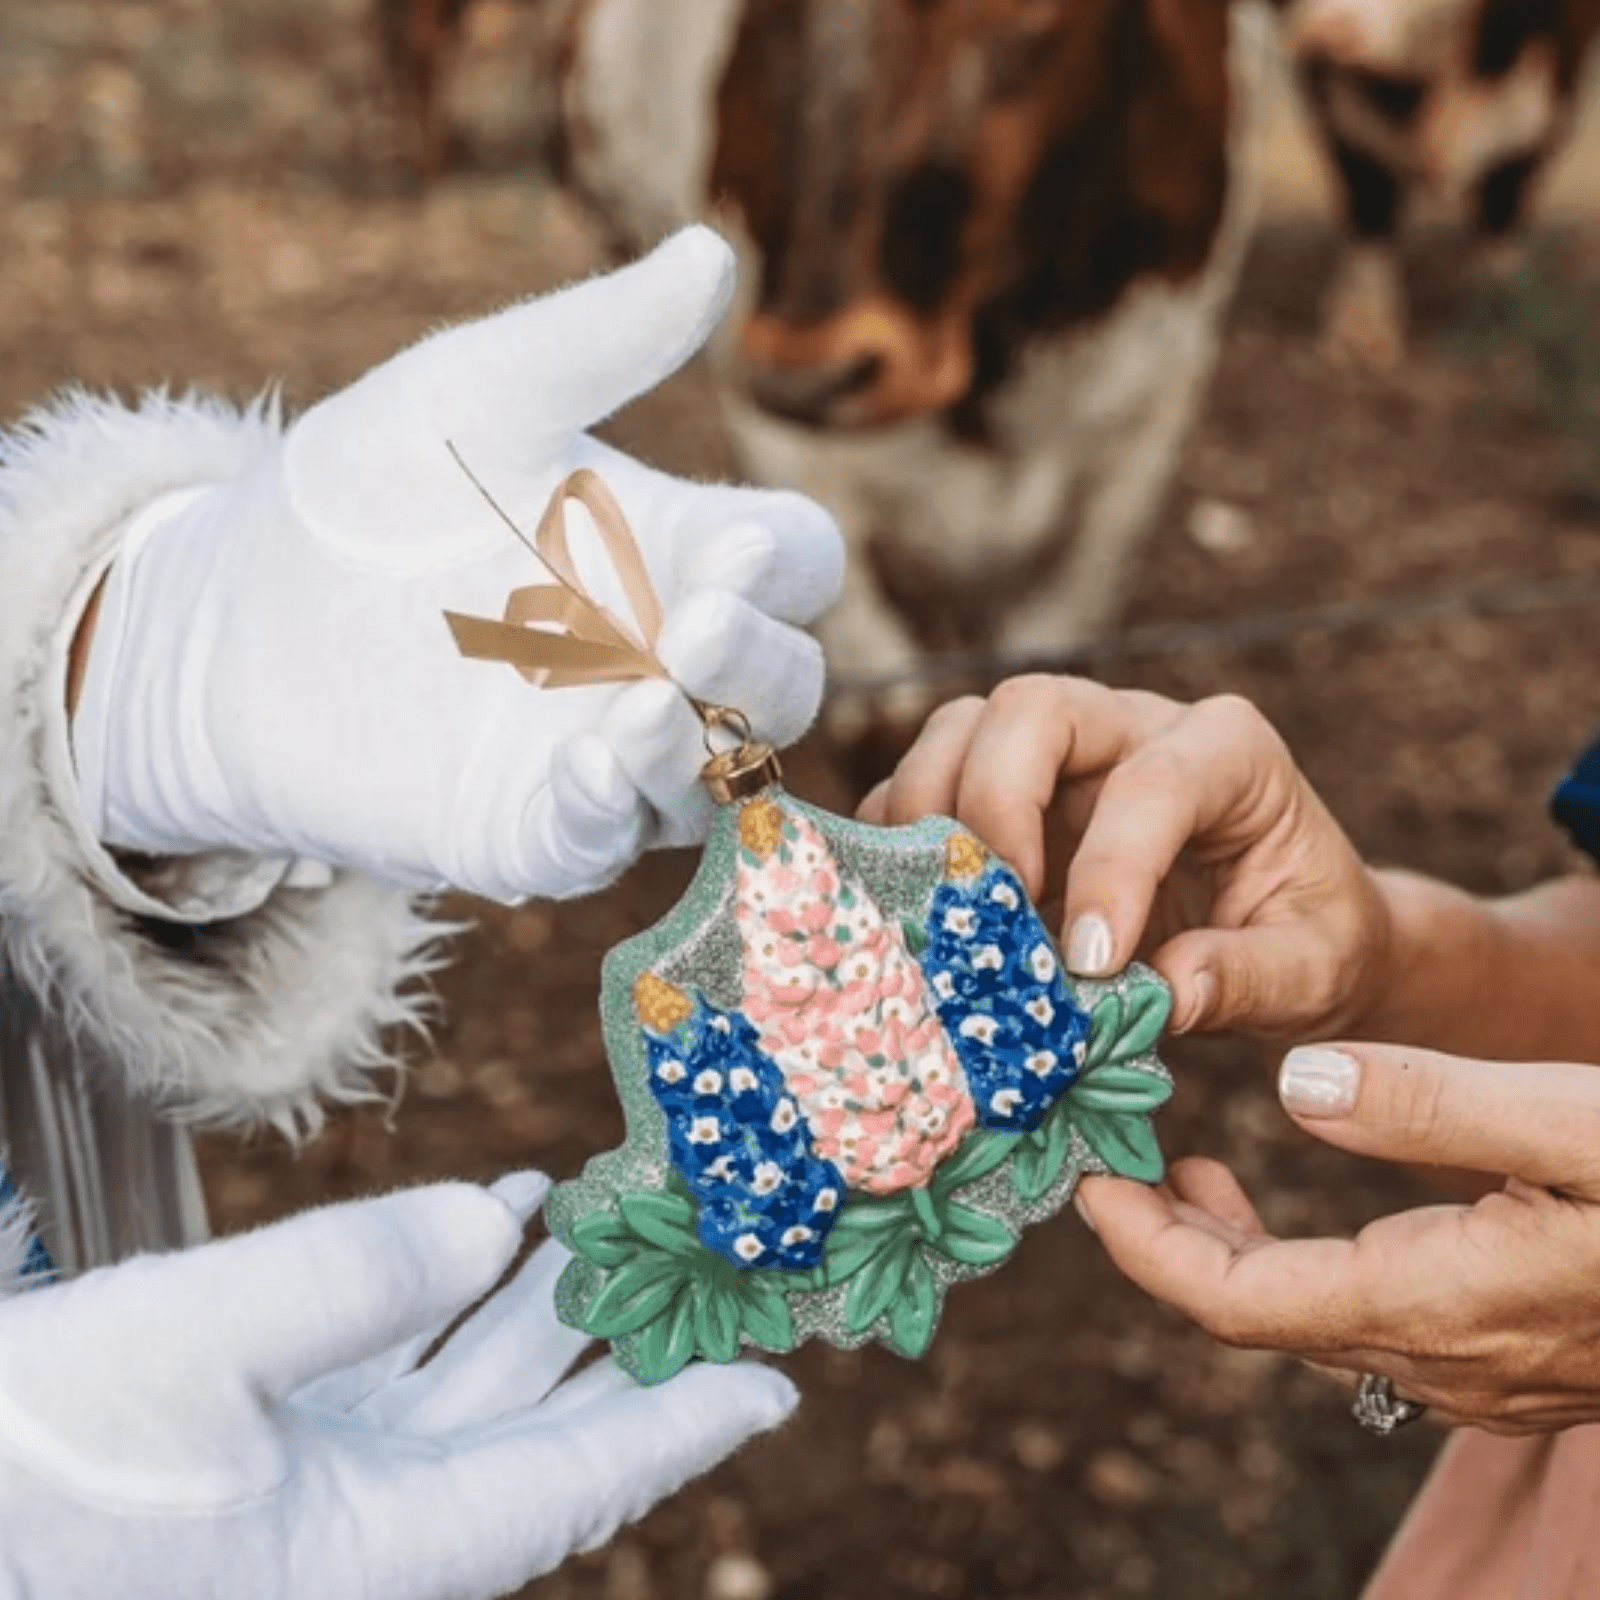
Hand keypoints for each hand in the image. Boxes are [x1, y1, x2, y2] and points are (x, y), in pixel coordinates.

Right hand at [0, 1174, 795, 1599]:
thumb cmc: (24, 1465)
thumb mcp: (182, 1347)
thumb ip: (348, 1279)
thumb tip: (486, 1226)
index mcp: (376, 1551)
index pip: (575, 1481)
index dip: (682, 1425)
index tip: (778, 1380)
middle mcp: (367, 1538)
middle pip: (544, 1439)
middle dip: (625, 1347)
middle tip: (705, 1261)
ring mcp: (319, 1500)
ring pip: (476, 1401)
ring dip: (540, 1306)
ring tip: (594, 1207)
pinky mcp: (271, 1461)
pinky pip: (402, 1382)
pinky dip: (451, 1304)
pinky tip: (486, 1222)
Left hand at [71, 226, 842, 903]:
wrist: (230, 613)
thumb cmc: (365, 490)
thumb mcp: (475, 394)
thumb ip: (596, 340)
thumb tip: (710, 250)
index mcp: (671, 551)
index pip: (792, 564)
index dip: (780, 565)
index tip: (721, 545)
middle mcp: (660, 658)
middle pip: (786, 683)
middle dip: (760, 666)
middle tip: (689, 631)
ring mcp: (605, 751)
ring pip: (719, 779)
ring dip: (701, 750)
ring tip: (636, 711)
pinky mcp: (534, 827)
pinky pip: (611, 844)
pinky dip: (613, 818)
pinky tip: (582, 772)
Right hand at [860, 675, 1392, 1037]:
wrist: (1282, 929)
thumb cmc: (1305, 935)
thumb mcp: (1313, 968)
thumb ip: (1251, 976)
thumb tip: (1170, 991)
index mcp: (1230, 751)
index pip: (1153, 782)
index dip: (1111, 870)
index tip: (1090, 964)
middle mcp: (1133, 727)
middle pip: (1031, 708)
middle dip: (996, 802)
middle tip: (1001, 908)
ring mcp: (1059, 753)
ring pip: (962, 731)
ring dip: (932, 815)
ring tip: (947, 912)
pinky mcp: (1006, 795)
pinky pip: (927, 787)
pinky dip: (906, 845)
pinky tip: (918, 913)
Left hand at [1076, 1042, 1599, 1433]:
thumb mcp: (1578, 1119)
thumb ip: (1432, 1104)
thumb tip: (1292, 1086)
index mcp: (1437, 1299)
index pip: (1237, 1301)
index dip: (1146, 1251)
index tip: (1086, 1189)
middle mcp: (1443, 1356)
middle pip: (1260, 1315)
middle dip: (1172, 1245)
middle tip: (1115, 1163)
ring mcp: (1479, 1368)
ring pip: (1310, 1320)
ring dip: (1233, 1250)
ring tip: (1185, 1164)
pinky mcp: (1509, 1351)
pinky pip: (1366, 1319)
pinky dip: (1299, 1260)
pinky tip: (1294, 1199)